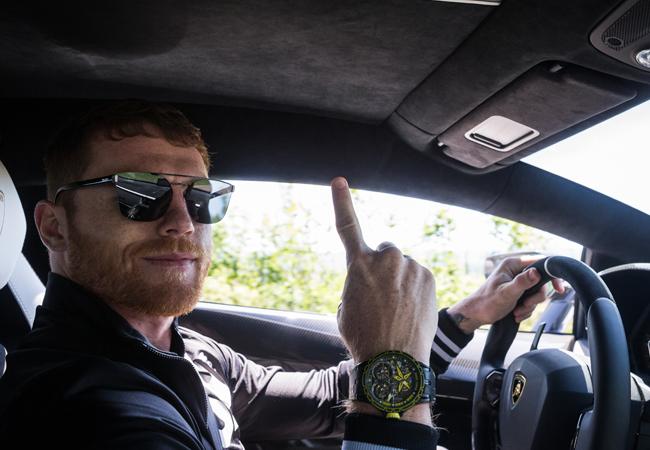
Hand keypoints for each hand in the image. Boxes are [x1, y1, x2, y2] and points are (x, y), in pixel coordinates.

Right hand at [331, 177, 437, 365]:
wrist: (393, 361)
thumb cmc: (363, 336)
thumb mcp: (346, 306)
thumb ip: (357, 282)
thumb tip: (371, 279)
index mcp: (358, 264)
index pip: (346, 226)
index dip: (342, 202)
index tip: (339, 181)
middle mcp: (385, 258)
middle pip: (384, 252)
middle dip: (383, 267)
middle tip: (381, 296)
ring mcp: (409, 266)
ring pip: (402, 267)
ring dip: (400, 280)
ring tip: (397, 309)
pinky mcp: (427, 275)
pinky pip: (417, 276)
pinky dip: (414, 288)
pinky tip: (411, 309)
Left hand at [447, 256, 564, 333]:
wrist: (476, 314)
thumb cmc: (486, 302)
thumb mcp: (506, 293)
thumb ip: (522, 282)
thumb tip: (536, 272)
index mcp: (513, 264)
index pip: (540, 263)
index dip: (551, 275)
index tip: (558, 288)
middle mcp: (516, 271)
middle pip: (541, 282)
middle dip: (535, 298)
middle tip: (524, 305)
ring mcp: (518, 282)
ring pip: (537, 294)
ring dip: (529, 306)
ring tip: (516, 312)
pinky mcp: (518, 293)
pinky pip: (531, 301)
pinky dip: (526, 310)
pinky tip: (516, 314)